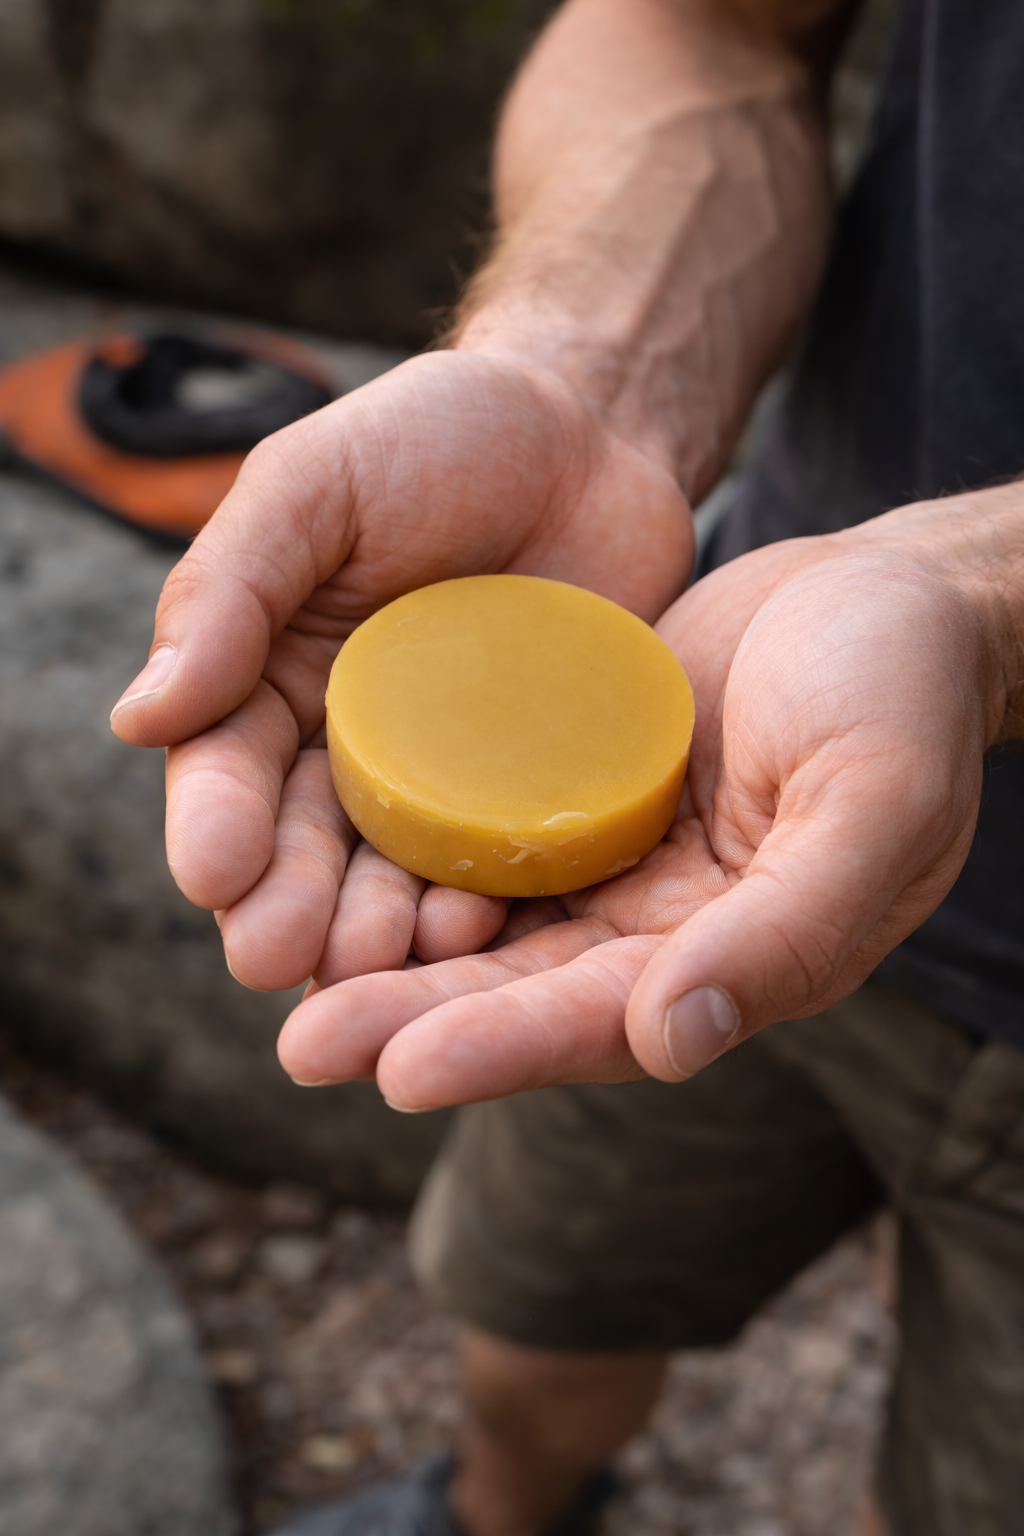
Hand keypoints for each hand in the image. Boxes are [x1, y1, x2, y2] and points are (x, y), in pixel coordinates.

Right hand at [110, 351, 691, 986]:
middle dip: (285, 903)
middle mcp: (349, 750)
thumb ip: (230, 589)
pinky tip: (478, 929)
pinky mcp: (535, 791)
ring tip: (373, 959)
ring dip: (375, 927)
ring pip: (395, 875)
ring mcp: (447, 780)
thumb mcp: (314, 486)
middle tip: (275, 957)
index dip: (215, 822)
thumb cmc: (433, 441)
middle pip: (303, 847)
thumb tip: (141, 716)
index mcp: (272, 682)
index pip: (227, 768)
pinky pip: (504, 859)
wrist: (590, 434)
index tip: (214, 873)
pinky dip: (484, 900)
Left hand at [275, 505, 994, 1108]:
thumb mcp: (873, 805)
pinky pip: (491, 830)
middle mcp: (663, 929)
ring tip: (281, 965)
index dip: (506, 1047)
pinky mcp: (580, 789)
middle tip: (301, 1046)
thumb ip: (784, 930)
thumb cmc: (902, 693)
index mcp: (738, 958)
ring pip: (490, 922)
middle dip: (414, 1019)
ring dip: (393, 950)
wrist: (884, 596)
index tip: (398, 1070)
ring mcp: (617, 861)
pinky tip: (334, 858)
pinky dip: (419, 851)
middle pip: (523, 990)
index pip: (607, 1020)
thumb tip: (669, 1041)